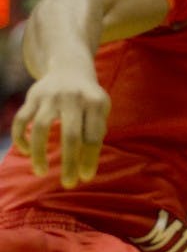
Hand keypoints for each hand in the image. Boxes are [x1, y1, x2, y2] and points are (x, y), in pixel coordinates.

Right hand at [11, 70, 109, 188]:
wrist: (70, 68)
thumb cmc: (89, 98)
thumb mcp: (100, 109)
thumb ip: (95, 131)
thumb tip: (85, 165)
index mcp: (95, 103)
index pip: (93, 136)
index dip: (89, 159)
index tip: (85, 177)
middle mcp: (73, 98)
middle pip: (71, 135)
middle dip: (69, 162)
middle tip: (68, 183)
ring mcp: (50, 97)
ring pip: (40, 128)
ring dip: (40, 154)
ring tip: (41, 173)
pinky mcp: (32, 97)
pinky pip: (21, 121)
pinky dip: (21, 138)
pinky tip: (26, 152)